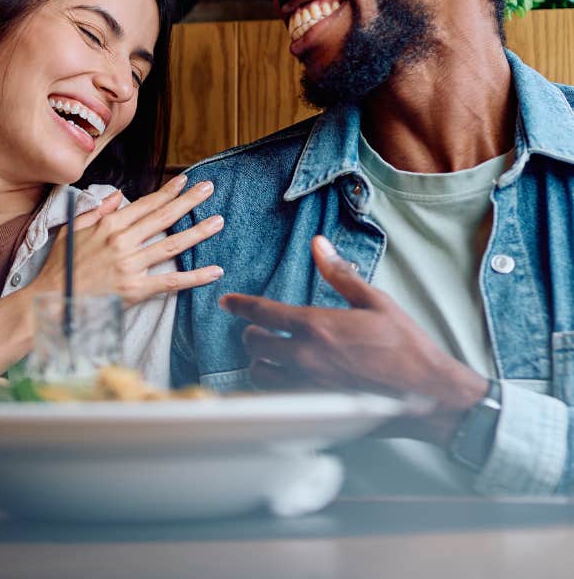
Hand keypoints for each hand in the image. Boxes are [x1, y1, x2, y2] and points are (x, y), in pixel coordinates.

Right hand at [36, 174, 223, 305]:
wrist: (51, 300)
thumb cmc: (61, 267)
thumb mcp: (73, 230)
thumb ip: (96, 211)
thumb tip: (117, 196)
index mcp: (108, 224)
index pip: (145, 204)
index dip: (167, 191)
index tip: (185, 181)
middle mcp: (122, 241)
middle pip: (163, 217)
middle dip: (189, 201)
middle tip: (209, 188)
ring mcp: (130, 265)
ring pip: (172, 245)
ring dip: (198, 232)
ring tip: (218, 221)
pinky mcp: (135, 289)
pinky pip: (171, 281)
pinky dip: (195, 277)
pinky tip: (215, 271)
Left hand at [220, 235, 486, 445]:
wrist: (428, 396)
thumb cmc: (406, 346)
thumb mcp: (375, 301)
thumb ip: (340, 273)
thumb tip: (318, 244)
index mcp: (317, 327)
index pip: (264, 313)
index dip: (240, 305)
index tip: (227, 301)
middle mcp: (306, 358)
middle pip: (255, 344)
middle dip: (253, 332)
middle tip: (261, 328)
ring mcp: (308, 387)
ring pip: (261, 374)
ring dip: (260, 361)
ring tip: (271, 354)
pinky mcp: (316, 409)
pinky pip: (278, 398)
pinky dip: (274, 386)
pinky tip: (286, 379)